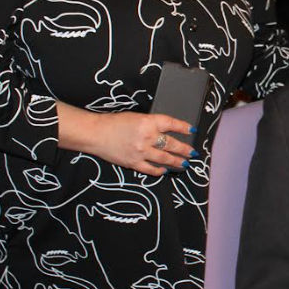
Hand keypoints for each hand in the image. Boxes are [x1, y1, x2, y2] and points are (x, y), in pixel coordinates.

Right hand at [57, 104, 196, 175]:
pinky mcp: (134, 163)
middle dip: (185, 149)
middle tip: (193, 152)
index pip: (171, 124)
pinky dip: (160, 171)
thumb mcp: (136, 117)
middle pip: (172, 144)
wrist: (95, 133)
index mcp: (148, 122)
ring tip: (184, 163)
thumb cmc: (114, 123)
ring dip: (176, 162)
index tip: (192, 129)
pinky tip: (165, 171)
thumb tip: (166, 132)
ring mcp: (141, 152)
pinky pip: (151, 169)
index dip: (183, 127)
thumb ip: (151, 124)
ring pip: (165, 159)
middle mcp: (147, 137)